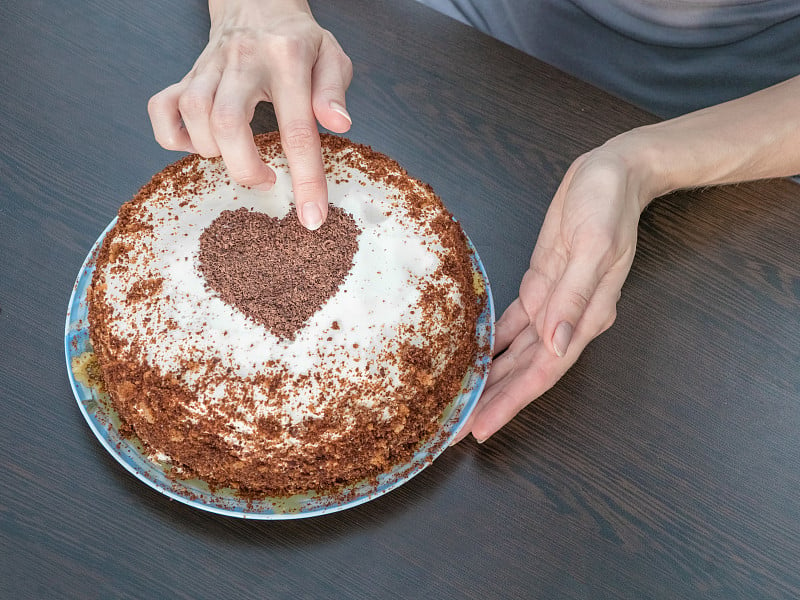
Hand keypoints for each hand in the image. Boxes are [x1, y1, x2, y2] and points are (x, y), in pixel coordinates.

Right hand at [147, 0, 352, 229]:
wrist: (257, 0)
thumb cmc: (299, 39)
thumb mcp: (331, 56)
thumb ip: (335, 91)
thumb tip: (338, 125)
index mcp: (287, 59)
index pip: (297, 129)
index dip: (305, 179)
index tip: (312, 217)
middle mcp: (243, 61)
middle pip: (227, 122)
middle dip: (244, 168)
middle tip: (266, 179)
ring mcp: (210, 66)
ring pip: (192, 114)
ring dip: (212, 151)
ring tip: (238, 157)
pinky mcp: (187, 74)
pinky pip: (161, 108)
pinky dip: (174, 137)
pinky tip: (200, 145)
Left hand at [455, 144, 647, 443]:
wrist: (611, 173)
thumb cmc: (608, 204)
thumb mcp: (594, 245)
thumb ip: (575, 295)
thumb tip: (558, 342)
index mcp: (586, 316)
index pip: (544, 372)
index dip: (511, 401)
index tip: (482, 427)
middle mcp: (568, 318)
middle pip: (525, 371)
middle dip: (492, 401)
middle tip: (456, 429)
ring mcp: (553, 304)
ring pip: (515, 353)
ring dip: (490, 379)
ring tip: (460, 403)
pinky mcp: (540, 286)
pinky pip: (511, 324)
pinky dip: (492, 343)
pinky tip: (472, 358)